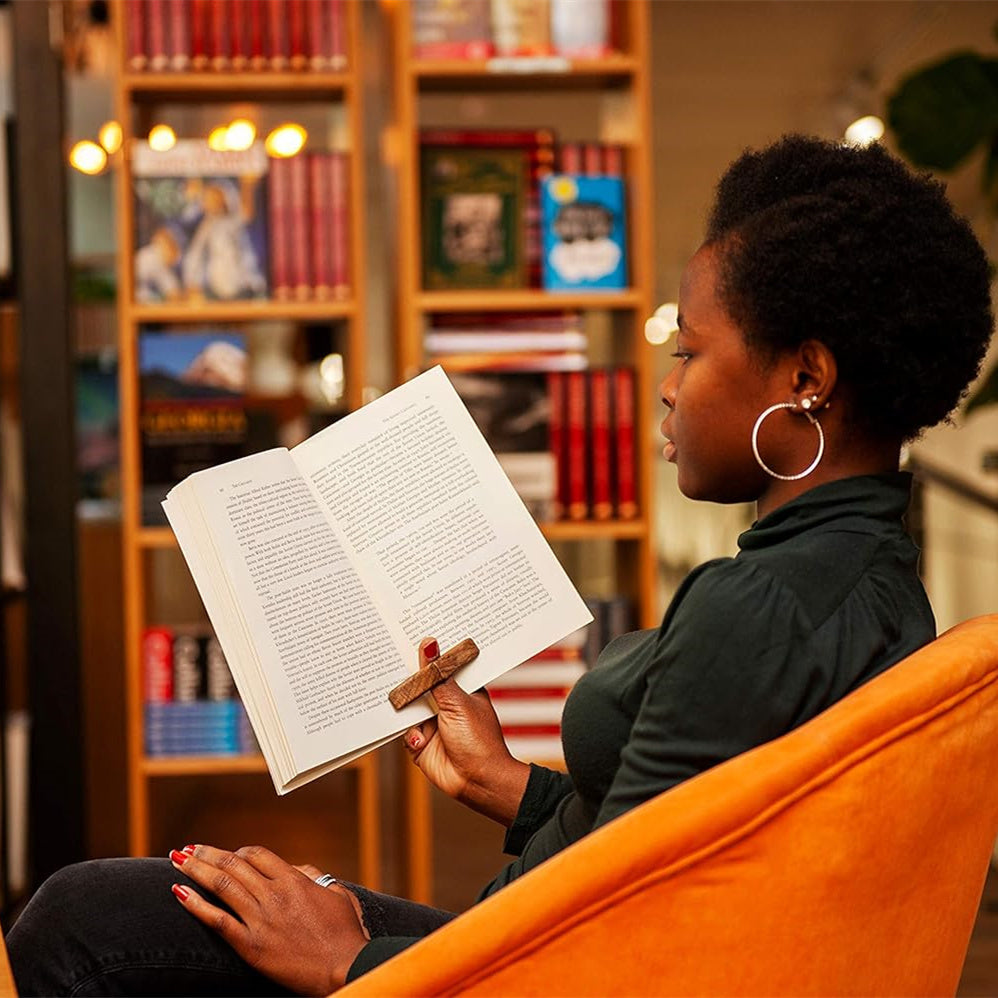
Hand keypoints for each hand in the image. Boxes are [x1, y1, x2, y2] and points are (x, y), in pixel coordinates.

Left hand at [169, 843, 369, 994]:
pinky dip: (196, 904)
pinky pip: (218, 920)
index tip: (224, 854)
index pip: (257, 855)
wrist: (345, 967)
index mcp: (294, 880)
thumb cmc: (345, 934)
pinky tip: (179, 893)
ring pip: (221, 885)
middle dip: (207, 854)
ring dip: (196, 870)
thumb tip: (295, 868)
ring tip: (178, 861)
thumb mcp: (338, 894)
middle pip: (233, 864)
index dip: (237, 852)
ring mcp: (262, 919)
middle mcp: (274, 894)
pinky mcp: (252, 946)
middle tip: (189, 849)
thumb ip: (314, 876)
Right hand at [405, 637, 529, 826]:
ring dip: (405, 707)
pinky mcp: (420, 741)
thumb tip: (428, 644)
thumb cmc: (478, 741)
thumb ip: (437, 676)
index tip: (408, 633)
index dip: (427, 653)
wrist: (477, 782)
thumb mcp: (456, 702)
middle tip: (389, 659)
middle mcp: (445, 703)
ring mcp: (432, 722)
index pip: (441, 665)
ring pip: (408, 707)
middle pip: (420, 685)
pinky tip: (419, 738)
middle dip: (408, 678)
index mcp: (461, 688)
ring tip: (397, 698)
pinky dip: (409, 734)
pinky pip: (404, 731)